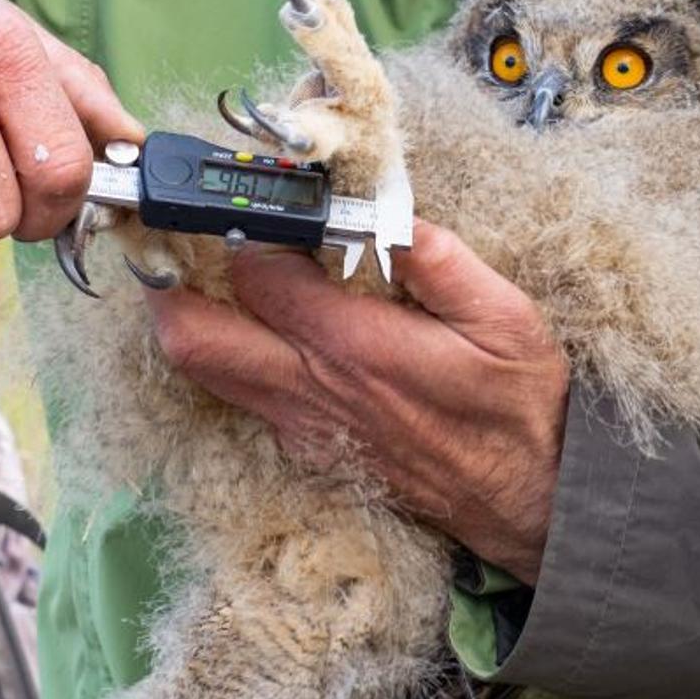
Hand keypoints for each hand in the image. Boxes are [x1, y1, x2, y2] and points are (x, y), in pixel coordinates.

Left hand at [146, 220, 569, 583]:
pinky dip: (231, 352)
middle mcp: (313, 390)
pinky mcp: (307, 448)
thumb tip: (394, 215)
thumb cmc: (521, 404)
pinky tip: (260, 320)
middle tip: (178, 234)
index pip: (258, 274)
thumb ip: (444, 264)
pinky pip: (243, 395)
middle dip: (169, 280)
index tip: (254, 197)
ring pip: (206, 371)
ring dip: (190, 316)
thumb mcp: (506, 318)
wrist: (530, 502)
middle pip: (195, 337)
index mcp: (357, 348)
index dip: (245, 226)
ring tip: (206, 266)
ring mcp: (301, 426)